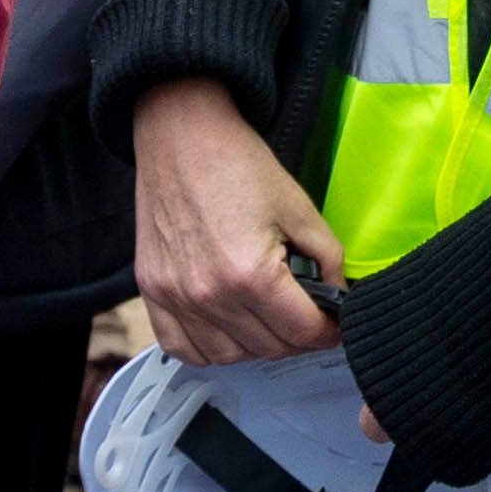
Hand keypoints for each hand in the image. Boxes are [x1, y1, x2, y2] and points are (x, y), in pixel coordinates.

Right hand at [134, 77, 349, 364]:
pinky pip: (182, 348)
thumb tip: (338, 295)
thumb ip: (328, 258)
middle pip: (270, 349)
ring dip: (256, 345)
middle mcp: (210, 294)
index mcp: (251, 274)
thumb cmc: (237, 163)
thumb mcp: (300, 207)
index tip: (334, 326)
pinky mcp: (152, 290)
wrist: (181, 135)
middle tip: (305, 315)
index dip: (329, 332)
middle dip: (298, 337)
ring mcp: (176, 296)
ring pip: (230, 356)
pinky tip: (225, 327)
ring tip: (266, 317)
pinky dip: (207, 348)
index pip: (303, 332)